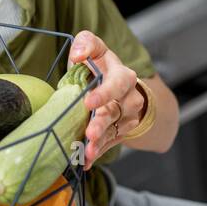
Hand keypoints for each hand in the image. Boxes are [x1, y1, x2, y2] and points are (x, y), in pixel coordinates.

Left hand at [68, 29, 144, 167]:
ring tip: (88, 152)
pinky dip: (97, 153)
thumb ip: (86, 43)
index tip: (89, 102)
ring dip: (100, 143)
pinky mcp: (118, 133)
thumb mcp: (96, 49)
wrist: (118, 86)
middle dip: (102, 124)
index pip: (116, 85)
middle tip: (90, 134)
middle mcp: (128, 100)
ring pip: (114, 132)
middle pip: (116, 113)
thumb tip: (78, 54)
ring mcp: (125, 119)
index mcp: (123, 77)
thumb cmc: (101, 66)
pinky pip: (108, 145)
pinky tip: (85, 161)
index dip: (104, 94)